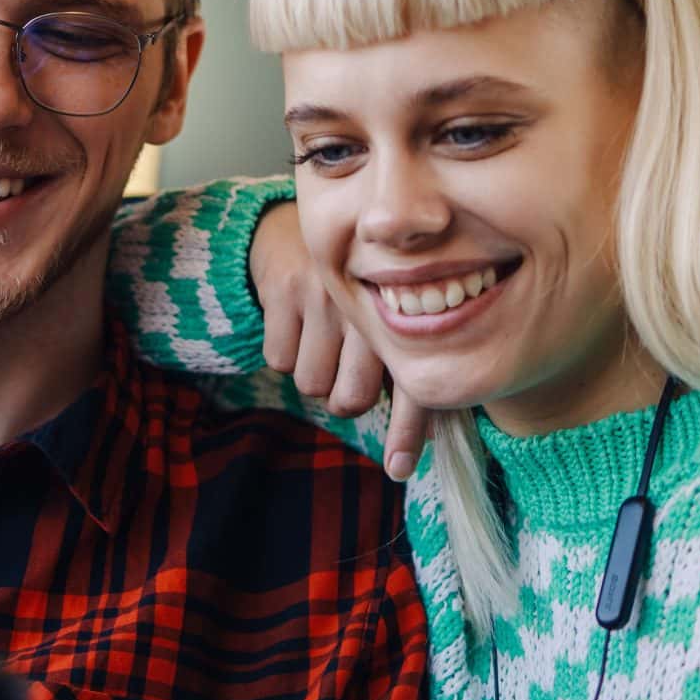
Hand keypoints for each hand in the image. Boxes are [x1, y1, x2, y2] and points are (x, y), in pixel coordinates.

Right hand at [250, 202, 434, 481]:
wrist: (295, 230)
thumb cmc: (349, 290)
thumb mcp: (379, 318)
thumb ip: (400, 371)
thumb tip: (419, 447)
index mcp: (405, 316)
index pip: (410, 384)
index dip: (408, 430)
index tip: (400, 469)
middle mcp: (372, 306)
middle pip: (353, 398)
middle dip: (344, 398)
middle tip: (341, 371)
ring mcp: (329, 296)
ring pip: (313, 385)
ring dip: (312, 372)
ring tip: (319, 338)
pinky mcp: (288, 290)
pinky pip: (280, 360)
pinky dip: (284, 352)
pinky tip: (295, 323)